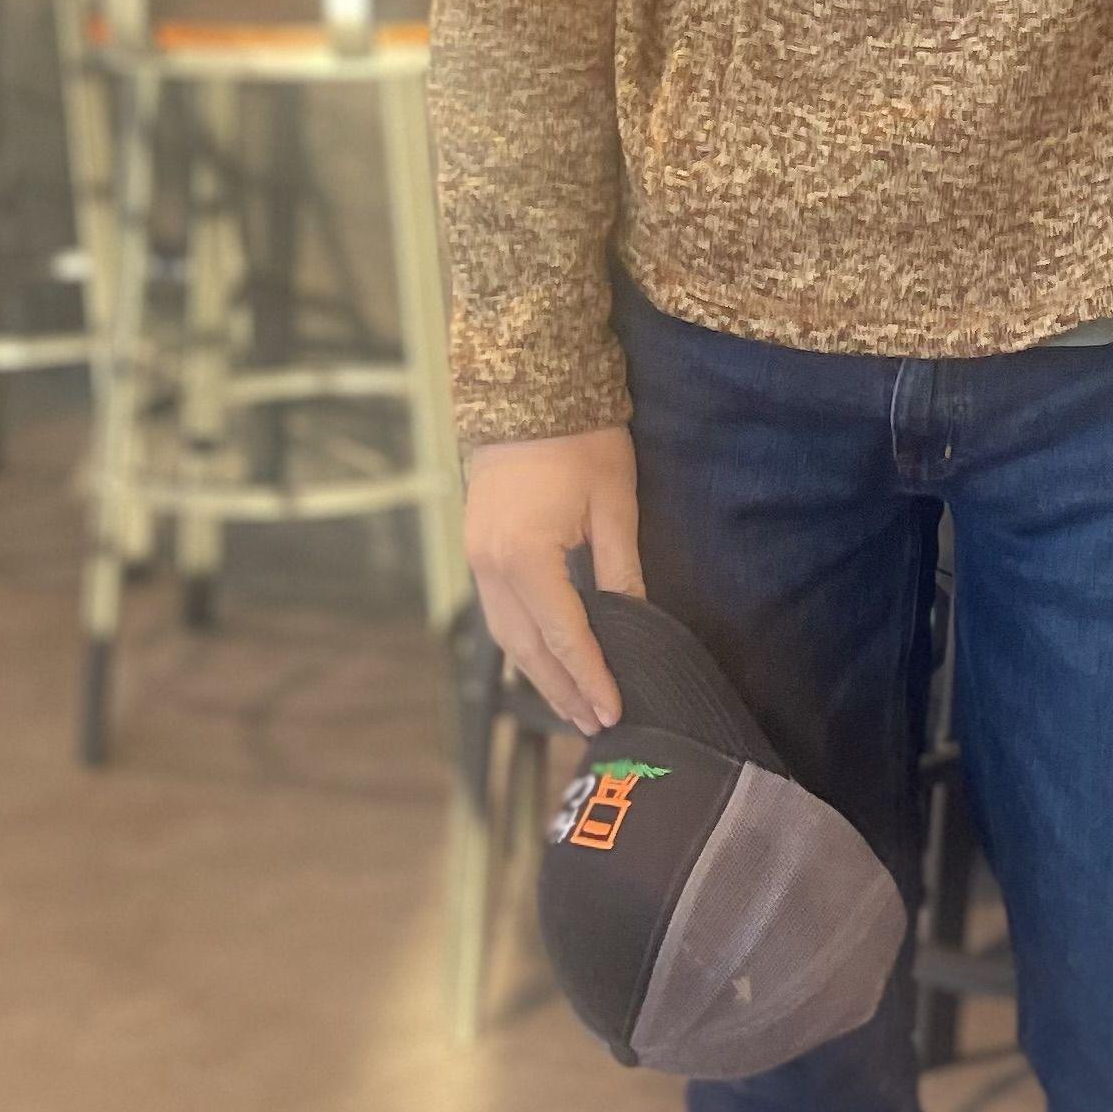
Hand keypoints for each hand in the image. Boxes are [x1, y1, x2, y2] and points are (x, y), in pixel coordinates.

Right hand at [464, 427, 642, 735]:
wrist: (525, 388)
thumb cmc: (579, 439)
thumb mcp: (614, 504)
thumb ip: (621, 570)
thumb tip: (637, 622)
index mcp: (526, 557)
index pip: (564, 635)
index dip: (591, 677)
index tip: (613, 711)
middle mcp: (490, 566)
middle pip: (526, 648)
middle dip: (562, 689)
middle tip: (595, 723)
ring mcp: (476, 558)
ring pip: (506, 635)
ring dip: (538, 672)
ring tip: (573, 703)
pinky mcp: (476, 548)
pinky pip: (497, 612)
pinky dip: (523, 641)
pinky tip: (546, 657)